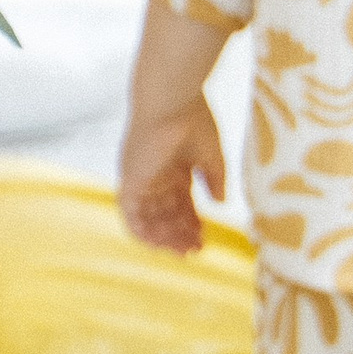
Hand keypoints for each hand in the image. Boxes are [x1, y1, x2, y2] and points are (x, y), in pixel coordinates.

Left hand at [119, 95, 222, 252]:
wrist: (171, 101)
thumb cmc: (193, 120)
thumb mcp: (211, 155)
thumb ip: (215, 180)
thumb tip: (222, 203)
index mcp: (173, 165)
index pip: (180, 201)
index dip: (191, 222)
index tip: (205, 240)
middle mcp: (154, 174)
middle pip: (165, 212)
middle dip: (179, 233)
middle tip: (195, 252)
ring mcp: (140, 177)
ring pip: (148, 216)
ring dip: (164, 236)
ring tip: (182, 252)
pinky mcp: (130, 179)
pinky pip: (131, 213)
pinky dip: (143, 230)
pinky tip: (160, 244)